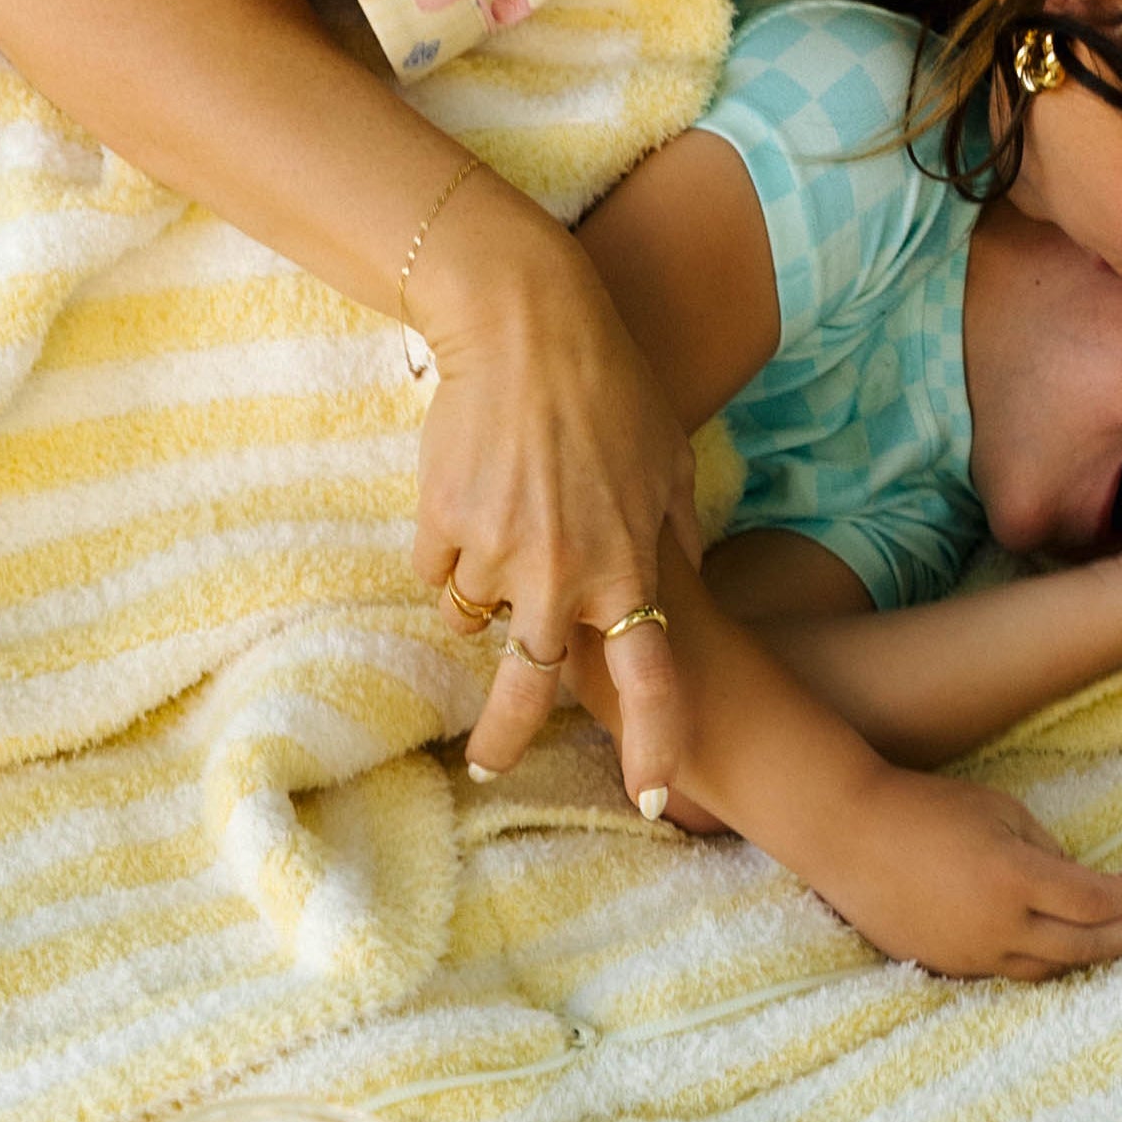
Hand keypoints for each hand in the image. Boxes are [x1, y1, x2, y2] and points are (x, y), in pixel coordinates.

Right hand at [423, 195, 699, 806]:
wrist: (522, 324)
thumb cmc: (609, 384)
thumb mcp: (668, 461)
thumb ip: (674, 535)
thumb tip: (685, 584)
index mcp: (629, 570)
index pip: (650, 682)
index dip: (652, 745)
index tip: (650, 798)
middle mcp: (562, 578)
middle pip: (527, 689)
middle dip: (504, 737)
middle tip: (488, 766)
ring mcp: (497, 557)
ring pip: (472, 613)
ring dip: (480, 584)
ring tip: (500, 508)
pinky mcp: (442, 528)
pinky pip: (437, 566)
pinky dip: (447, 541)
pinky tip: (470, 483)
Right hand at [792, 764, 1121, 984]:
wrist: (846, 833)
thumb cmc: (924, 807)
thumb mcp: (999, 810)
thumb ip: (1047, 849)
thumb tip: (1077, 881)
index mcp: (1015, 880)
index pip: (1094, 903)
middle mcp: (998, 927)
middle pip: (1083, 947)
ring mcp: (970, 953)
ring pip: (1047, 970)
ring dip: (1086, 956)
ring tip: (1109, 941)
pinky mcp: (945, 964)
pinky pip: (1007, 972)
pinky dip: (1040, 962)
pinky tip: (1053, 946)